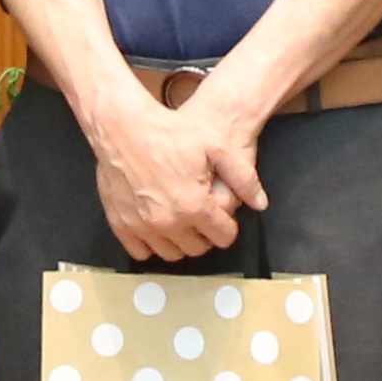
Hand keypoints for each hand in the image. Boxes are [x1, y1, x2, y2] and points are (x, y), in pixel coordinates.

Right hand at [84, 88, 256, 264]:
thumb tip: (261, 203)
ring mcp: (143, 227)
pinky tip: (156, 225)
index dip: (227, 225)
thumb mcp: (216, 145)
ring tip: (180, 220)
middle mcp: (169, 222)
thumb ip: (243, 177)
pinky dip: (151, 244)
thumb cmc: (170, 132)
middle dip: (205, 235)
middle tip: (201, 216)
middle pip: (198, 248)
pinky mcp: (121, 225)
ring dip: (180, 241)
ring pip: (171, 254)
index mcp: (195, 206)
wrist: (123, 126)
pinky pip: (141, 252)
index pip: (223, 237)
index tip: (221, 215)